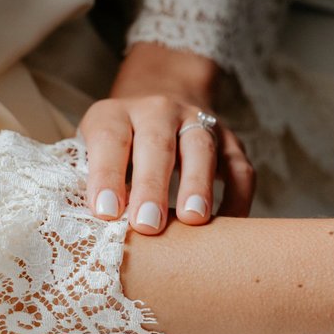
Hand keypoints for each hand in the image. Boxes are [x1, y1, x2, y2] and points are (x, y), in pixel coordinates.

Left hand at [80, 43, 254, 234]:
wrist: (161, 104)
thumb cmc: (120, 147)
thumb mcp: (94, 151)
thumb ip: (94, 180)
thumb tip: (95, 228)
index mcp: (116, 114)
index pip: (109, 139)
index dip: (107, 175)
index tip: (107, 213)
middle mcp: (158, 111)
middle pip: (157, 144)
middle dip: (152, 186)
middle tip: (148, 224)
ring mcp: (199, 123)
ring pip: (202, 149)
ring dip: (198, 185)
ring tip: (193, 220)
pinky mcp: (230, 141)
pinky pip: (240, 169)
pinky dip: (238, 198)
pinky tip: (228, 225)